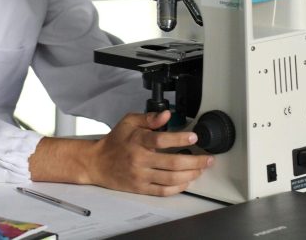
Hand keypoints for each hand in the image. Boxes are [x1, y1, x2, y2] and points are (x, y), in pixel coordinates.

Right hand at [86, 110, 213, 195]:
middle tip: (207, 158)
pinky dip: (178, 187)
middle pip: (172, 163)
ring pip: (170, 178)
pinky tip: (187, 181)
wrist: (98, 163)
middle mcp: (140, 159)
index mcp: (137, 140)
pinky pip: (163, 191)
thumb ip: (149, 118)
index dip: (179, 138)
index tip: (193, 136)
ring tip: (201, 169)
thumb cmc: (115, 141)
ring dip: (190, 174)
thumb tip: (167, 115)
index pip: (161, 140)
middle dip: (195, 161)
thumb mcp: (129, 122)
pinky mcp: (140, 188)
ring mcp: (140, 176)